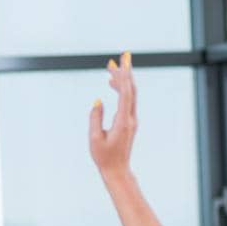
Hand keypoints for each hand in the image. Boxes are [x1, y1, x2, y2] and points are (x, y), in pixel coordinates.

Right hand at [89, 50, 136, 178]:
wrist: (117, 170)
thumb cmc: (104, 157)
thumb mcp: (95, 138)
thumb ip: (95, 118)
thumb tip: (98, 101)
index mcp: (123, 121)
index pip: (126, 93)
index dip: (123, 76)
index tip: (120, 62)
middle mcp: (131, 118)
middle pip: (131, 90)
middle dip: (125, 72)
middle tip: (121, 56)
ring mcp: (131, 119)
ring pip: (130, 94)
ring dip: (123, 80)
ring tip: (112, 67)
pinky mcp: (129, 122)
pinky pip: (127, 101)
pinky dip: (121, 90)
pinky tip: (112, 84)